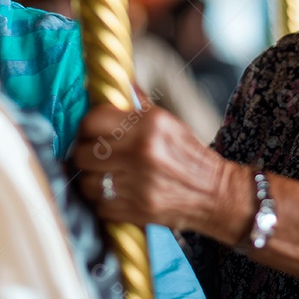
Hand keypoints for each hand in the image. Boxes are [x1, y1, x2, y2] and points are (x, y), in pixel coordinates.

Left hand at [72, 104, 226, 231]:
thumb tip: (111, 87)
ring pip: (87, 183)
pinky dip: (104, 202)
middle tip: (97, 157)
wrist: (215, 193)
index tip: (91, 133)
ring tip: (107, 177)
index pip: (91, 122)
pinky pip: (99, 205)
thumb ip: (136, 105)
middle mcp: (141, 152)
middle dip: (86, 155)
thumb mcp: (167, 122)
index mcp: (148, 124)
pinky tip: (119, 194)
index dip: (86, 128)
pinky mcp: (136, 210)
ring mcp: (137, 184)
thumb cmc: (188, 154)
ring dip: (93, 181)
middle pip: (83, 154)